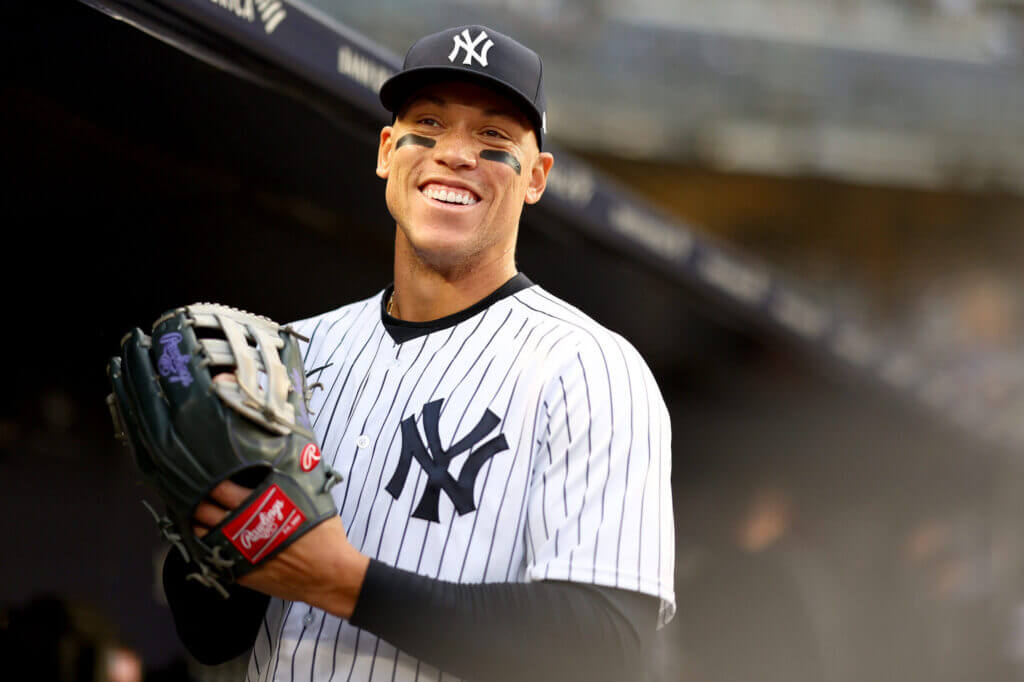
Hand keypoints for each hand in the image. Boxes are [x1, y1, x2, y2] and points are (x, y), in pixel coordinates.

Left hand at [193, 480, 369, 619]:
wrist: (328, 575)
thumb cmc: (324, 537)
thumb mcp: (312, 500)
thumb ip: (289, 486)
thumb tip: (283, 471)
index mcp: (260, 506)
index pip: (223, 489)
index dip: (212, 481)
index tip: (207, 475)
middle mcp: (244, 528)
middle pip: (206, 510)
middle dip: (198, 500)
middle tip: (196, 493)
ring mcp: (239, 552)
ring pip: (202, 534)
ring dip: (196, 523)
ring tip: (194, 515)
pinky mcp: (240, 572)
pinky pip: (212, 557)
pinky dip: (205, 547)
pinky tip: (206, 540)